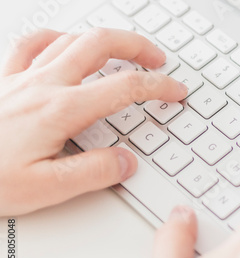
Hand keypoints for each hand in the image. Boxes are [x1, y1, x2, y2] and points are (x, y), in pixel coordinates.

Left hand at [0, 28, 186, 215]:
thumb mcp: (45, 190)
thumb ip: (92, 172)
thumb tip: (126, 161)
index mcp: (59, 111)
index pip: (125, 88)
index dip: (158, 86)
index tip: (175, 91)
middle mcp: (43, 85)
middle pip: (101, 45)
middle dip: (138, 48)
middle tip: (158, 61)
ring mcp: (21, 77)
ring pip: (72, 39)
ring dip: (106, 39)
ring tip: (124, 49)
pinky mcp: (4, 80)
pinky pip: (33, 43)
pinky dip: (58, 37)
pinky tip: (66, 44)